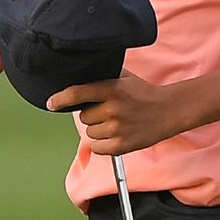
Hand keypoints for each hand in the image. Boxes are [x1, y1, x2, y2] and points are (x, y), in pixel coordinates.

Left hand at [47, 71, 186, 155]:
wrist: (170, 110)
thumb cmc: (142, 93)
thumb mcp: (122, 77)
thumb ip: (100, 76)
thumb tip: (76, 72)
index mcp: (110, 89)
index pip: (77, 93)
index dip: (60, 99)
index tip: (50, 104)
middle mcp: (113, 109)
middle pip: (83, 117)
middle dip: (92, 115)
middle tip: (109, 111)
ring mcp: (118, 128)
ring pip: (90, 133)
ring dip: (99, 129)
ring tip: (117, 122)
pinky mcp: (123, 145)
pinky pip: (98, 148)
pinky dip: (103, 144)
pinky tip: (116, 135)